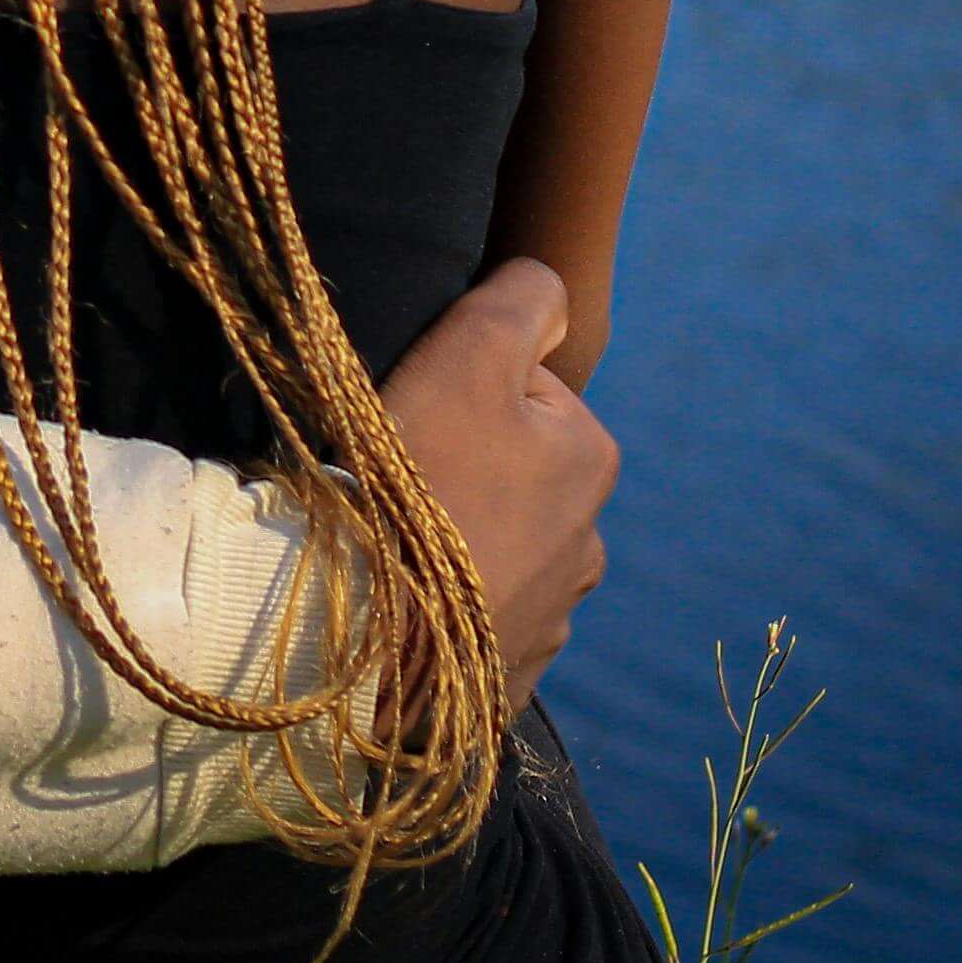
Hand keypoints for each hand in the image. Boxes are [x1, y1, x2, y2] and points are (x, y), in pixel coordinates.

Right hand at [381, 257, 613, 695]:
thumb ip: (522, 300)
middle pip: (513, 474)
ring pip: (497, 549)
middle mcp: (589, 542)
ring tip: (395, 545)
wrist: (371, 630)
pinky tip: (404, 599)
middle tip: (398, 481)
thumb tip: (552, 292)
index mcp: (590, 459)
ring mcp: (552, 615)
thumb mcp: (470, 352)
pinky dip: (446, 607)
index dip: (461, 391)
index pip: (523, 393)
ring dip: (457, 543)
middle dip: (464, 471)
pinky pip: (477, 618)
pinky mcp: (508, 670)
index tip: (416, 415)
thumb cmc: (419, 478)